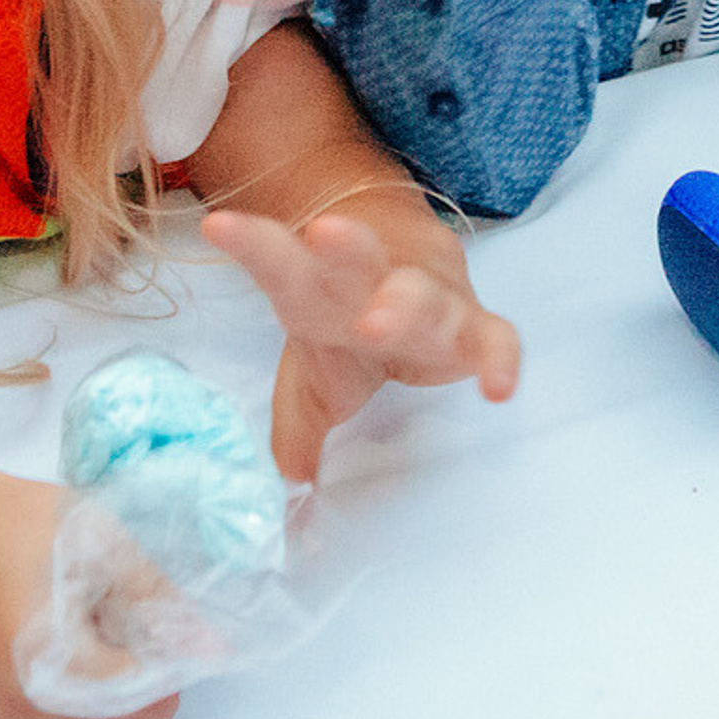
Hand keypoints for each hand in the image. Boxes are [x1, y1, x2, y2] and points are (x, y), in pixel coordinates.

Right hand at [0, 461, 179, 718]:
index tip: (175, 619)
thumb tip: (209, 646)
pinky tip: (94, 656)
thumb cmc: (19, 527)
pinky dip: (108, 712)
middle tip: (135, 616)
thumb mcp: (101, 542)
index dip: (173, 657)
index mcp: (42, 672)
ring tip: (108, 631)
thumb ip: (156, 597)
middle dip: (154, 675)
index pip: (143, 698)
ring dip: (133, 694)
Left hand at [205, 207, 521, 482]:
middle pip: (359, 257)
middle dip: (344, 248)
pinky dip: (499, 359)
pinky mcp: (475, 325)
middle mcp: (375, 281)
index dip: (253, 243)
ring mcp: (431, 296)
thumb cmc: (351, 326)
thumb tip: (283, 493)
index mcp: (321, 288)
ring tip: (377, 318)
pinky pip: (496, 339)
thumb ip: (294, 430)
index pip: (282, 260)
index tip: (219, 225)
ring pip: (421, 290)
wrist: (415, 266)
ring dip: (402, 300)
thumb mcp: (313, 379)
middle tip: (322, 236)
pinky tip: (498, 388)